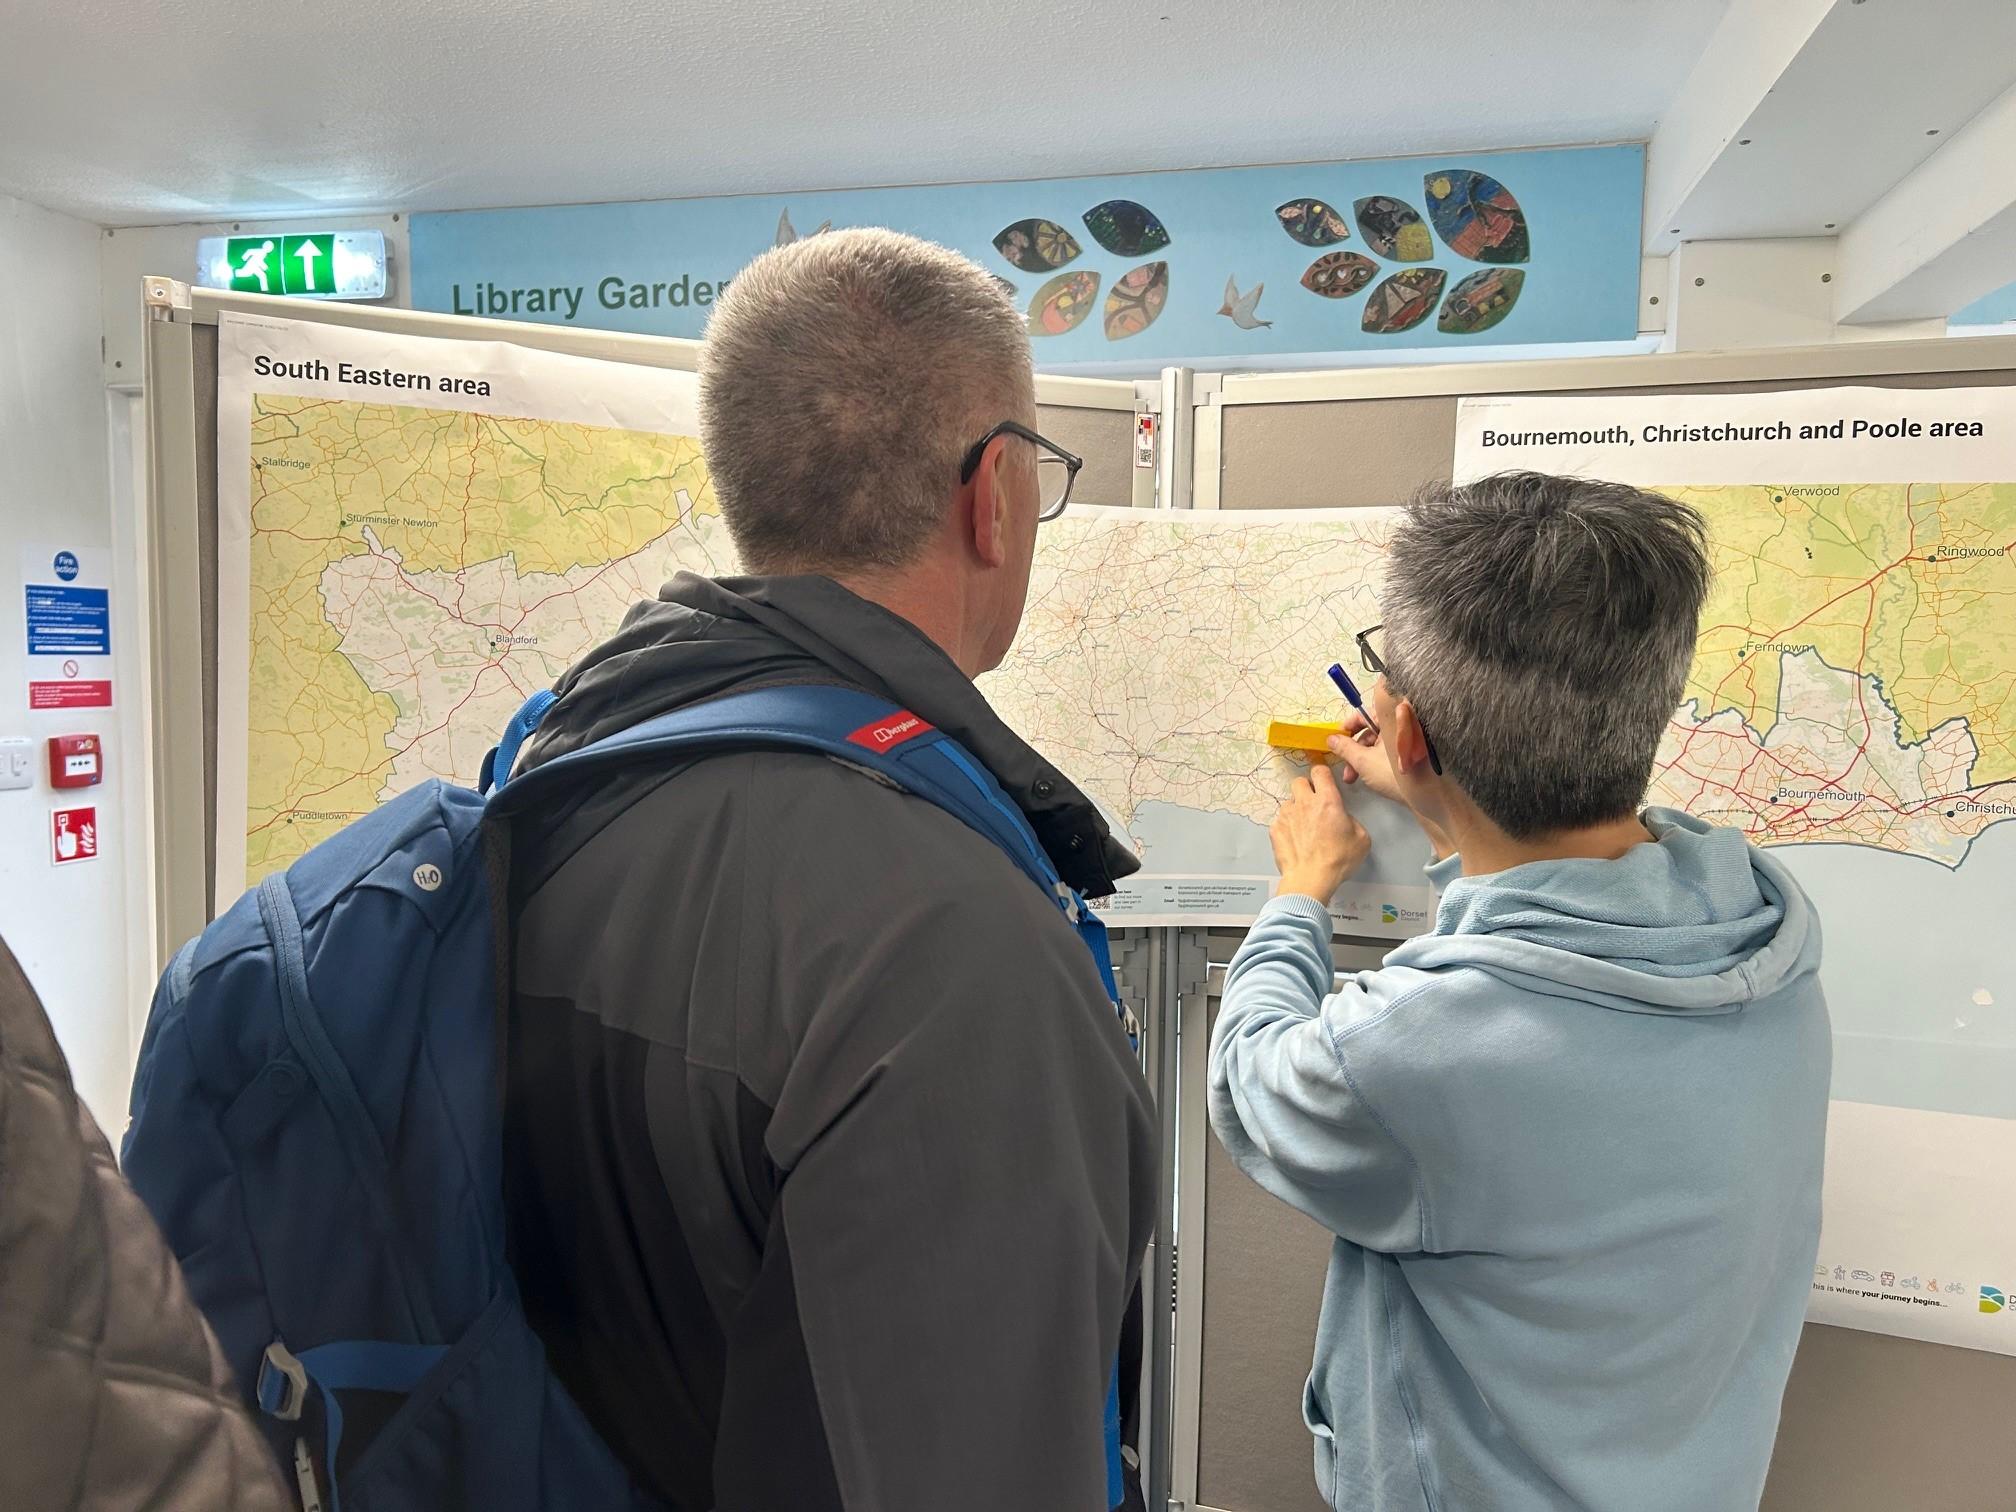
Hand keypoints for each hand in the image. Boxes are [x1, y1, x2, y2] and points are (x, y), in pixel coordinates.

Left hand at [1271, 761, 1370, 900]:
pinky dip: (1286, 827)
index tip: (1324, 782)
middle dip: (1306, 789)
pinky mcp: (1275, 829)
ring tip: (1304, 827)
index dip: (1322, 774)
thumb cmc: (1338, 860)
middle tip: (1313, 804)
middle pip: (1299, 781)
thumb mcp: (1361, 839)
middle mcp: (1304, 803)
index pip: (1320, 771)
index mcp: (1327, 801)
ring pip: (1289, 802)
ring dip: (1296, 809)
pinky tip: (1295, 841)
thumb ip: (1351, 821)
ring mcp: (1286, 815)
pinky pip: (1280, 820)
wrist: (1310, 879)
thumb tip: (1342, 819)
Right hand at [1325, 714, 1402, 803]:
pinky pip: (1385, 753)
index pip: (1366, 714)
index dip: (1349, 725)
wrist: (1425, 795)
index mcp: (1390, 722)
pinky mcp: (1408, 755)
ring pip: (1376, 744)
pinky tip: (1368, 776)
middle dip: (1353, 750)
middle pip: (1369, 732)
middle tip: (1345, 766)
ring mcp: (1405, 742)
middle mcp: (1399, 728)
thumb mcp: (1363, 761)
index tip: (1338, 737)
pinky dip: (1374, 761)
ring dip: (1361, 759)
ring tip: (1353, 778)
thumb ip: (1344, 748)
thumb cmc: (1394, 774)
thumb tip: (1330, 738)